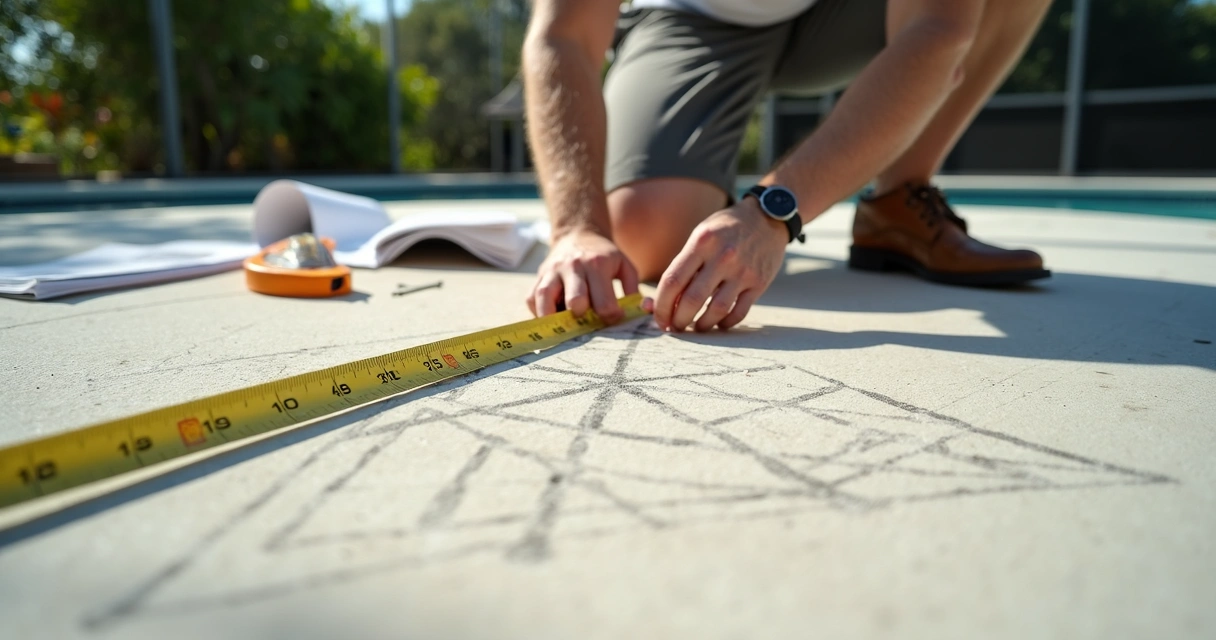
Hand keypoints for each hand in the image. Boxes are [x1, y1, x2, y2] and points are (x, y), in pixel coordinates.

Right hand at [528, 228, 639, 322]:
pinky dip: (539, 312)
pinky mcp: (538, 277)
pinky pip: (531, 299)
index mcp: (597, 265)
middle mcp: (573, 267)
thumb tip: (644, 310)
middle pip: (575, 302)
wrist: (577, 234)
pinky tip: (552, 316)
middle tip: (588, 320)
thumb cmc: (604, 257)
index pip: (605, 304)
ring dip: (554, 318)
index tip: (613, 316)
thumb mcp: (624, 266)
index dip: (611, 317)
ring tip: (564, 327)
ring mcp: (552, 271)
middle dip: (583, 318)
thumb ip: (634, 289)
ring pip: (545, 299)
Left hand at [652, 199, 787, 331]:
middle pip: (692, 299)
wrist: (767, 218)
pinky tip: (718, 323)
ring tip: (696, 327)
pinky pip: (739, 312)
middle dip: (678, 320)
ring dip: (702, 325)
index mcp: (701, 242)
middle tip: (675, 327)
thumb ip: (682, 267)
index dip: (661, 305)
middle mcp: (722, 256)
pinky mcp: (759, 282)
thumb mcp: (700, 237)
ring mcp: (743, 270)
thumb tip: (656, 303)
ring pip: (716, 310)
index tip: (659, 318)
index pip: (673, 281)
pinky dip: (725, 323)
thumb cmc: (725, 230)